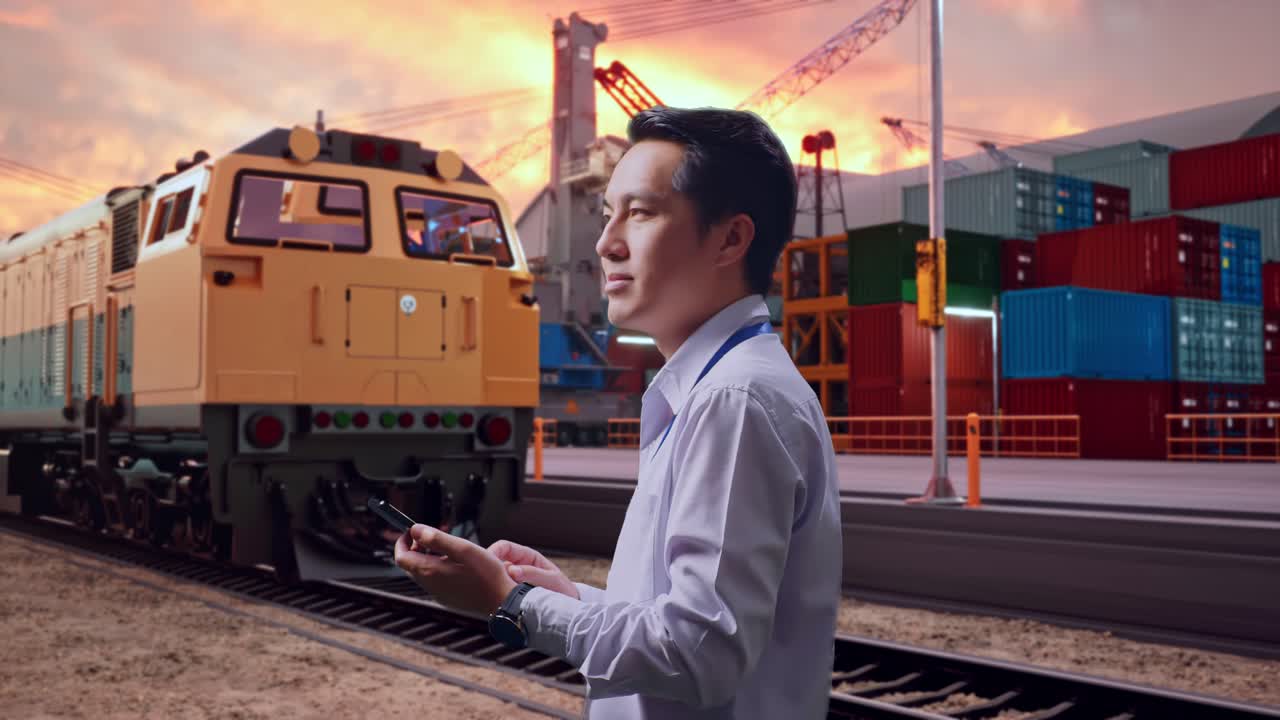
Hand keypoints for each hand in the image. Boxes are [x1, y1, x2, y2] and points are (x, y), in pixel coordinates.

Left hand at [394, 525, 515, 615]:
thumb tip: (415, 530)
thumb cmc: (486, 574)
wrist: (501, 601)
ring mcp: (438, 594)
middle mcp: (430, 585)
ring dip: (426, 558)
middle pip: (410, 565)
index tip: (412, 530)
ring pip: (421, 573)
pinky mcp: (447, 598)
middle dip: (414, 548)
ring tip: (445, 548)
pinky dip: (435, 569)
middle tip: (429, 537)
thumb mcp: (463, 548)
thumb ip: (437, 538)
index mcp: (430, 572)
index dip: (402, 541)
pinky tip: (454, 564)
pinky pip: (433, 582)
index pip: (401, 557)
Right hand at [488, 539, 579, 599]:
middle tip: (487, 581)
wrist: (568, 609)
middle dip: (489, 569)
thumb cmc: (562, 590)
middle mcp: (517, 567)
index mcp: (527, 557)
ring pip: (495, 578)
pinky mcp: (511, 595)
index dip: (494, 552)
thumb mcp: (552, 580)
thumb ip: (533, 574)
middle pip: (495, 562)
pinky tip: (499, 602)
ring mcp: (513, 581)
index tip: (488, 561)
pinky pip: (499, 592)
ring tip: (497, 593)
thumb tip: (512, 570)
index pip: (504, 547)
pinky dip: (497, 595)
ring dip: (493, 584)